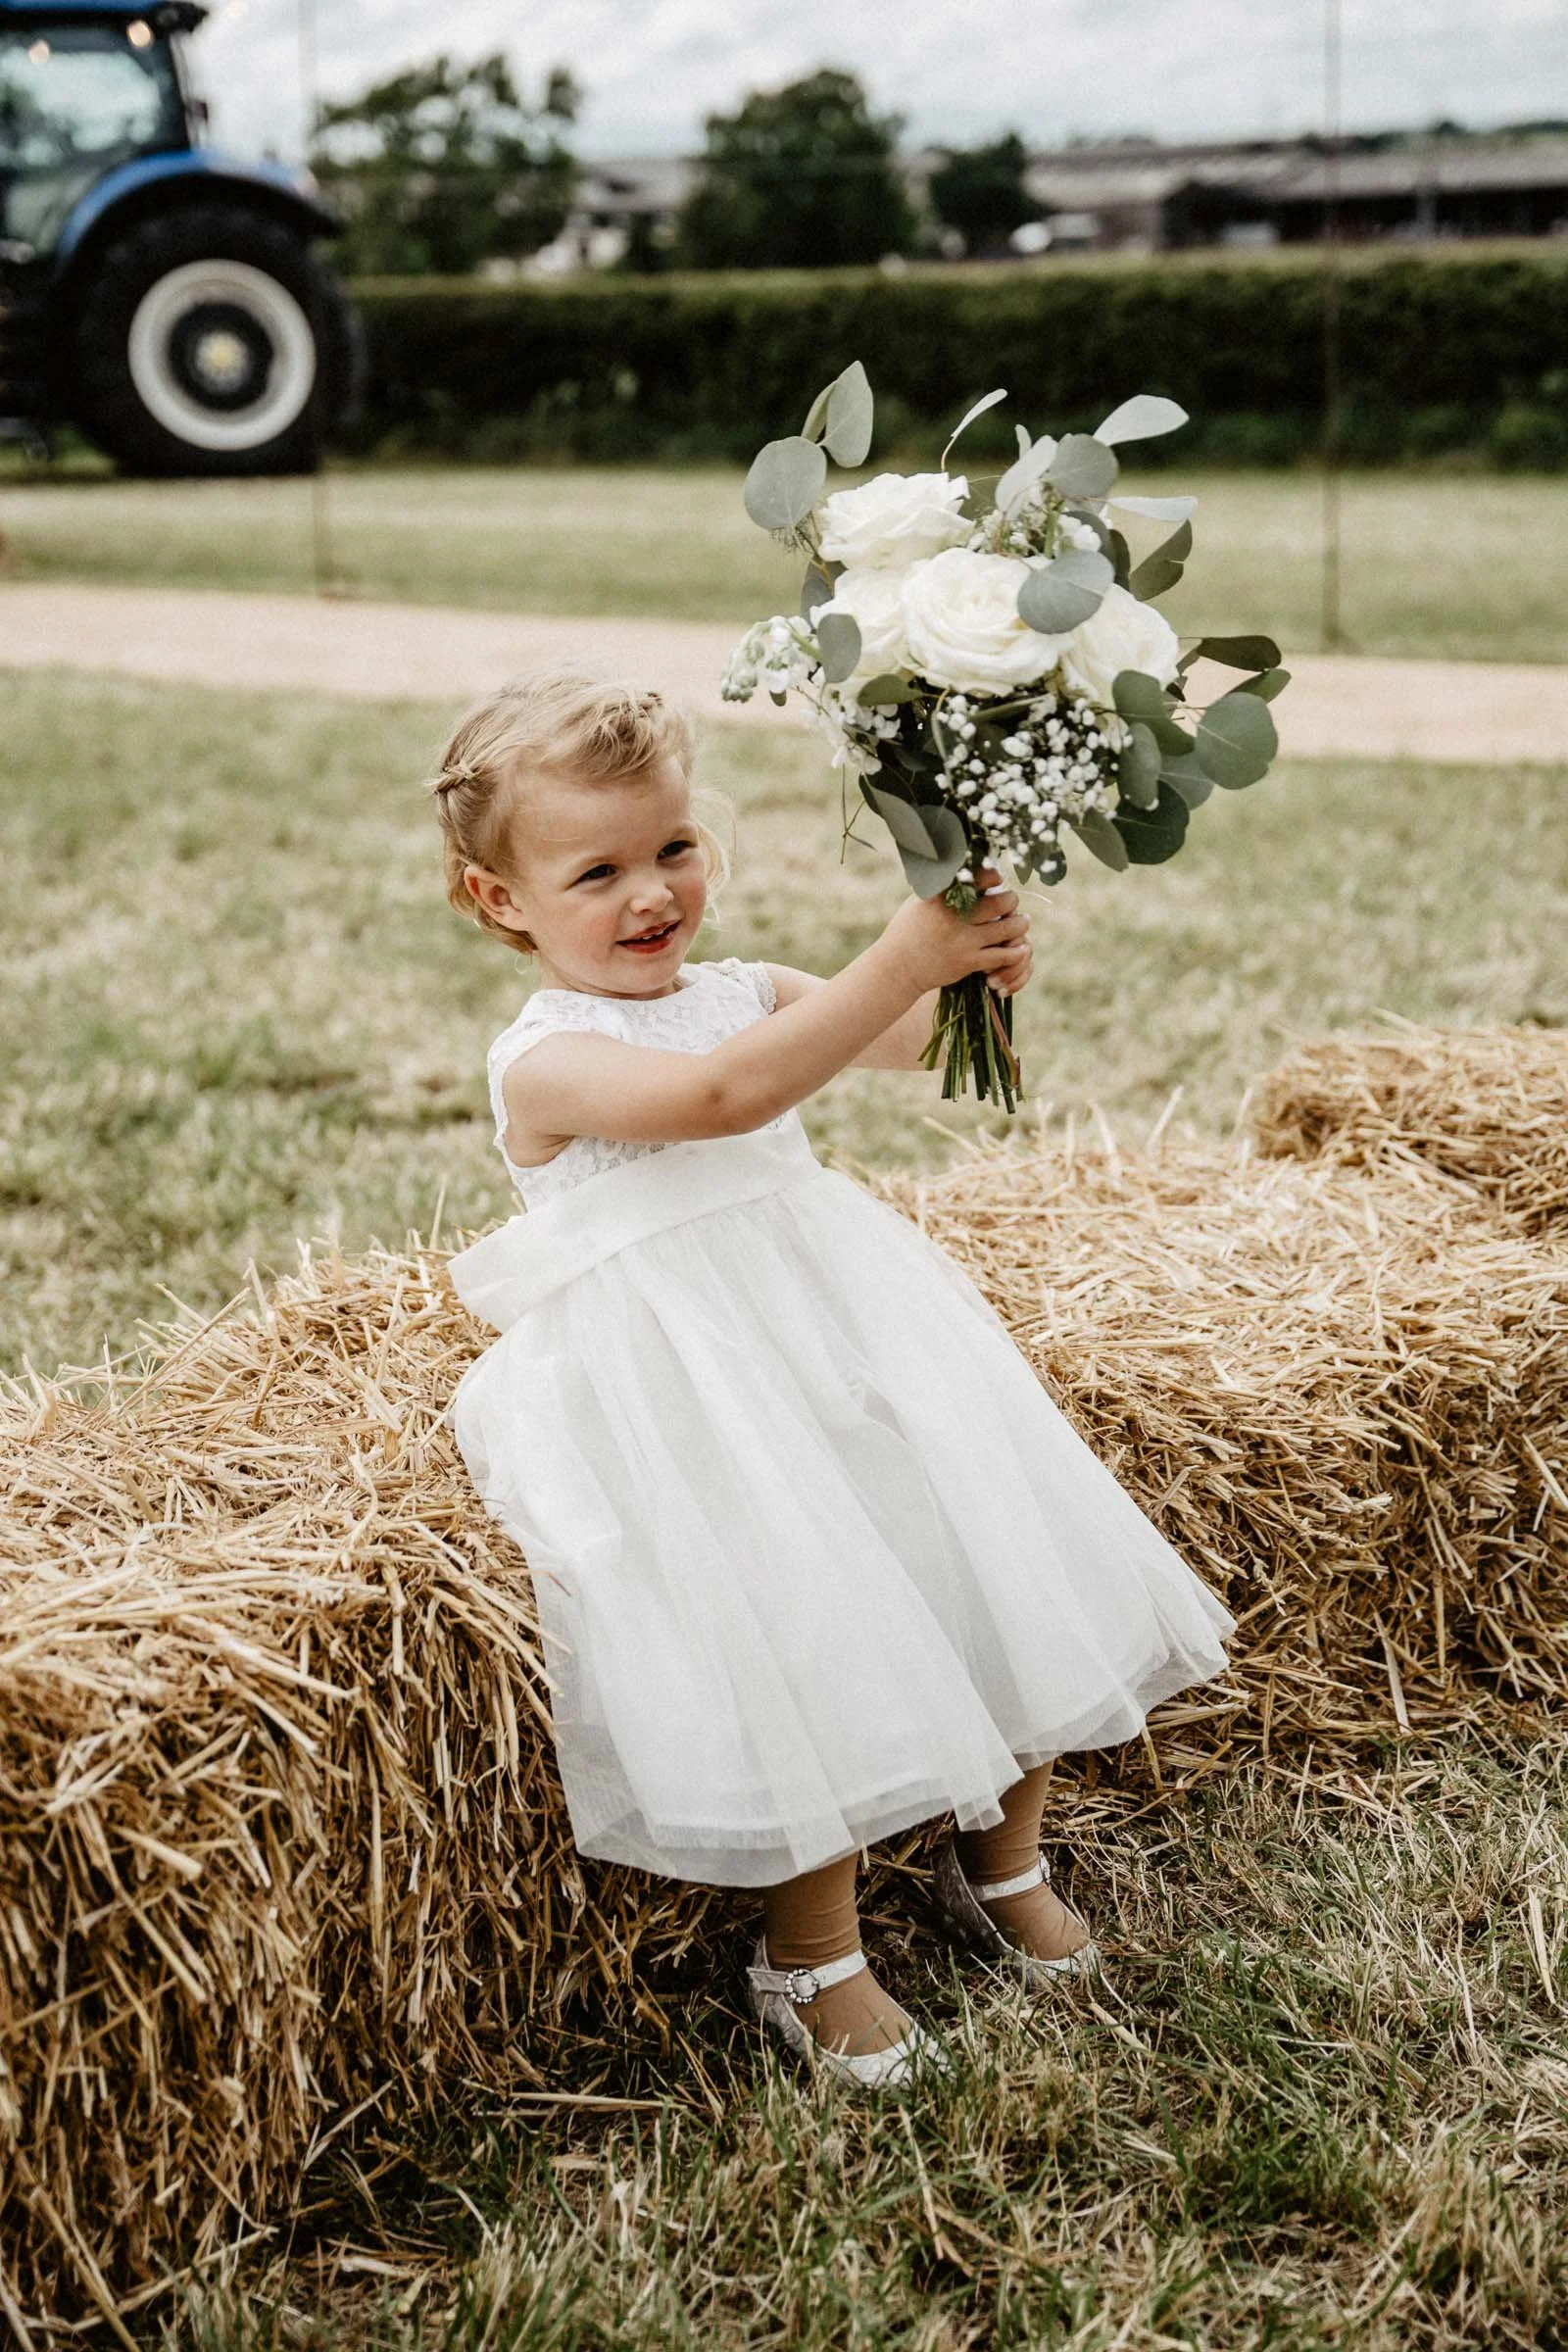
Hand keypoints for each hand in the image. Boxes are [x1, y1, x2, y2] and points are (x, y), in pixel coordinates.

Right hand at [879, 863, 1031, 996]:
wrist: (898, 967)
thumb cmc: (909, 929)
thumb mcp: (920, 901)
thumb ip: (942, 886)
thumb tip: (968, 865)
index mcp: (940, 897)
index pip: (977, 878)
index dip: (994, 876)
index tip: (998, 877)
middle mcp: (953, 917)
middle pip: (999, 902)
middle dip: (1011, 900)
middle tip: (1012, 900)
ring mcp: (962, 940)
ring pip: (1006, 928)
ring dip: (1020, 924)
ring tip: (1022, 921)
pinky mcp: (968, 962)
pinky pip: (1002, 955)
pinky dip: (1015, 951)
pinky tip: (1020, 946)